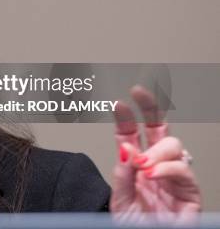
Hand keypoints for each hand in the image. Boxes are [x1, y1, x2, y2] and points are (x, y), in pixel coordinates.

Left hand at [110, 84, 201, 222]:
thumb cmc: (134, 226)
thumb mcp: (119, 199)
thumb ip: (122, 174)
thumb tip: (126, 147)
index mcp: (136, 166)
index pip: (133, 134)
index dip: (126, 117)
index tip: (118, 102)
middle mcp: (156, 168)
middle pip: (160, 130)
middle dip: (151, 107)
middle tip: (140, 93)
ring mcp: (174, 179)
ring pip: (175, 146)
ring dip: (156, 150)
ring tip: (142, 164)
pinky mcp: (190, 194)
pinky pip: (184, 171)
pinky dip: (167, 169)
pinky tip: (152, 173)